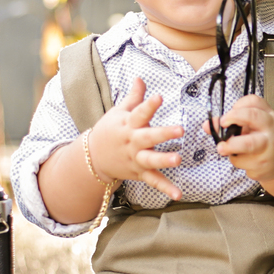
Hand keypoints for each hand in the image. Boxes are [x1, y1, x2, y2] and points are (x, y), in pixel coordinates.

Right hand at [87, 77, 184, 199]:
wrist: (93, 157)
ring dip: (164, 160)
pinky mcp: (139, 173)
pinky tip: (178, 194)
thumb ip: (133, 97)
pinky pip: (154, 181)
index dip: (149, 105)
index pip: (139, 112)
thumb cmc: (110, 130)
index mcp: (128, 124)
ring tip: (178, 159)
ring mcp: (136, 159)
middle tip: (180, 129)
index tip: (159, 97)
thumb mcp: (119, 112)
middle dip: (163, 134)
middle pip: (148, 137)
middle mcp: (132, 142)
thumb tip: (140, 78)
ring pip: (150, 160)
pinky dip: (166, 189)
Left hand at [206, 94, 273, 182]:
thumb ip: (232, 121)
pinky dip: (237, 161)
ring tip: (225, 149)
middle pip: (252, 119)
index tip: (226, 117)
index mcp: (270, 117)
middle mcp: (272, 132)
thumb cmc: (264, 138)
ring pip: (245, 145)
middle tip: (221, 128)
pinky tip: (244, 159)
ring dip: (230, 148)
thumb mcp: (253, 125)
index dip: (236, 107)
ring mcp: (268, 150)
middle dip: (233, 122)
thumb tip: (208, 125)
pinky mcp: (262, 167)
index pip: (253, 102)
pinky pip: (242, 163)